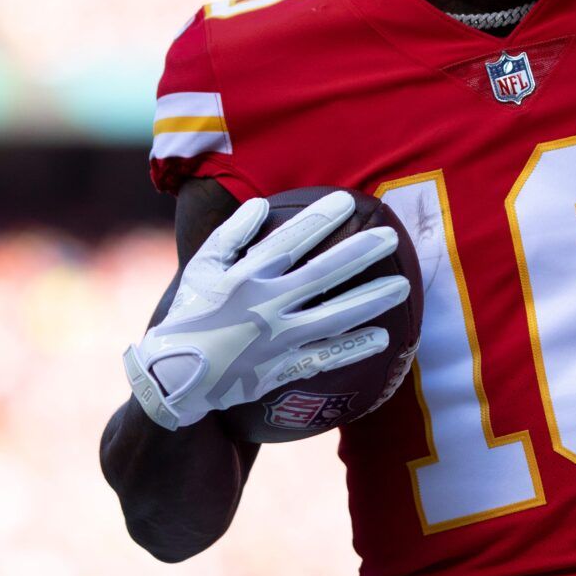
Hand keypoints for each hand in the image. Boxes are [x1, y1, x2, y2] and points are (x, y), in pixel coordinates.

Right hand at [123, 191, 409, 429]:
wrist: (174, 375)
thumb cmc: (189, 315)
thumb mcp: (201, 267)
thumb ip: (232, 235)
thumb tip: (260, 205)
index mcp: (247, 276)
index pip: (292, 240)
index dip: (321, 218)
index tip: (348, 200)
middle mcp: (267, 305)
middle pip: (323, 274)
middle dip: (359, 253)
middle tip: (390, 236)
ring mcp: (278, 339)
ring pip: (334, 317)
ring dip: (370, 300)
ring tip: (402, 286)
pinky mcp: (283, 368)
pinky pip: (325, 358)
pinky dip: (353, 348)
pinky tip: (382, 337)